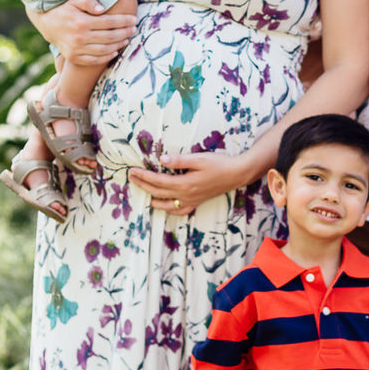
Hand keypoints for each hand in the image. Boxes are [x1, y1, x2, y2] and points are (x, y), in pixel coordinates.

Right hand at [28, 0, 134, 63]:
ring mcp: (76, 49)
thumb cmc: (65, 10)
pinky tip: (114, 51)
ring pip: (104, 49)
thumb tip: (102, 9)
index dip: (124, 21)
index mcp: (81, 22)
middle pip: (110, 37)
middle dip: (125, 33)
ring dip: (119, 45)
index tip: (134, 19)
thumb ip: (89, 2)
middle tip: (134, 29)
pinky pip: (94, 60)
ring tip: (127, 39)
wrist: (47, 24)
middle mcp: (79, 37)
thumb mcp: (75, 1)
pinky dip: (106, 57)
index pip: (109, 22)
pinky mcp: (74, 58)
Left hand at [128, 151, 248, 214]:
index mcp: (184, 184)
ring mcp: (191, 201)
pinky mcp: (197, 202)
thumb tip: (162, 160)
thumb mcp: (199, 158)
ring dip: (152, 199)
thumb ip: (180, 160)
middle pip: (158, 193)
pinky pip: (180, 211)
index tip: (132, 171)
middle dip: (143, 185)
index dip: (143, 176)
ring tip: (143, 193)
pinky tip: (165, 206)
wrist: (236, 174)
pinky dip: (169, 209)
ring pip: (166, 205)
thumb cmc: (219, 164)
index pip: (157, 181)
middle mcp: (185, 195)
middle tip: (132, 178)